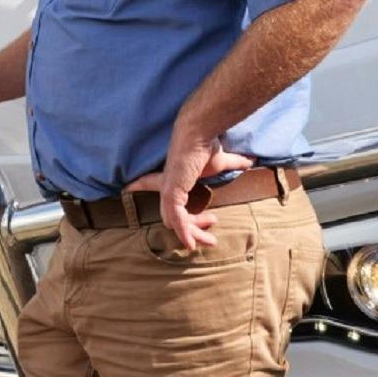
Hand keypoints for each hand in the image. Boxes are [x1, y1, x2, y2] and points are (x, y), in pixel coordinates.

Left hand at [123, 135, 252, 250]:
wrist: (199, 133)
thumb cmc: (206, 145)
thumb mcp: (221, 161)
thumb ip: (234, 164)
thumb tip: (251, 162)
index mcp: (173, 177)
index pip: (149, 181)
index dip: (139, 184)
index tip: (127, 186)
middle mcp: (166, 185)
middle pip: (172, 215)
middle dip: (192, 228)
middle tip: (211, 232)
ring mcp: (167, 191)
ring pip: (175, 222)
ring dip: (193, 234)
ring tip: (211, 241)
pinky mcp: (171, 193)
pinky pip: (176, 219)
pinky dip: (183, 232)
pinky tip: (191, 244)